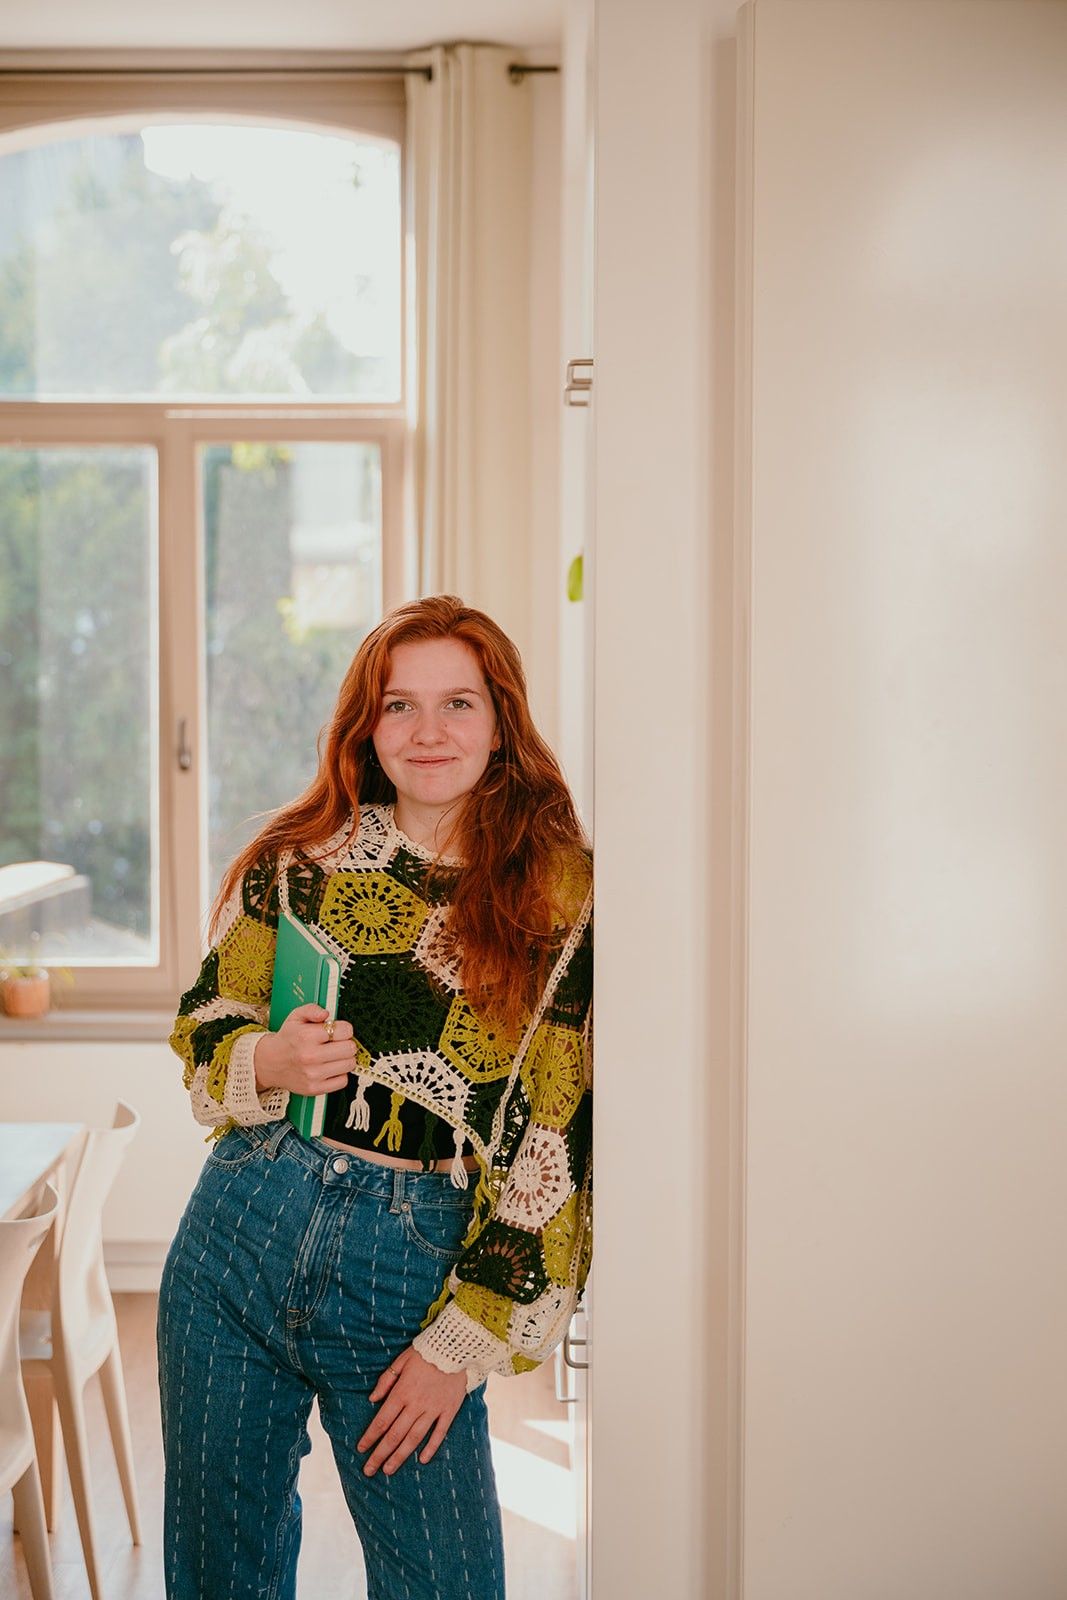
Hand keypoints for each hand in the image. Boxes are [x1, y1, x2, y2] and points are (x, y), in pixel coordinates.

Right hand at [253, 1004, 356, 1095]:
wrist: (269, 1063)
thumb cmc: (287, 1040)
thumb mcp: (295, 1017)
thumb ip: (312, 1009)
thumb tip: (326, 1014)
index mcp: (307, 1036)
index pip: (345, 1031)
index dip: (344, 1029)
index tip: (338, 1031)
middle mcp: (310, 1056)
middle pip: (350, 1048)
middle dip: (346, 1043)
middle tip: (337, 1043)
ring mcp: (313, 1074)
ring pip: (349, 1064)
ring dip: (344, 1059)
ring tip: (333, 1055)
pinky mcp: (315, 1088)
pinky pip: (343, 1081)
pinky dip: (340, 1074)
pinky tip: (329, 1068)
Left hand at [358, 1347, 467, 1475]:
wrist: (457, 1346)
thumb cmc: (426, 1352)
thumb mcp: (401, 1360)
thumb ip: (386, 1380)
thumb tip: (372, 1399)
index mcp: (402, 1392)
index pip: (382, 1421)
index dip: (370, 1437)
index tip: (360, 1449)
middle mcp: (416, 1404)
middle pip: (395, 1435)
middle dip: (380, 1454)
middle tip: (369, 1470)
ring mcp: (434, 1409)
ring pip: (414, 1438)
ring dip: (400, 1456)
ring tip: (388, 1470)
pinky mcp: (449, 1410)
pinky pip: (439, 1433)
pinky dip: (431, 1447)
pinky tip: (422, 1460)